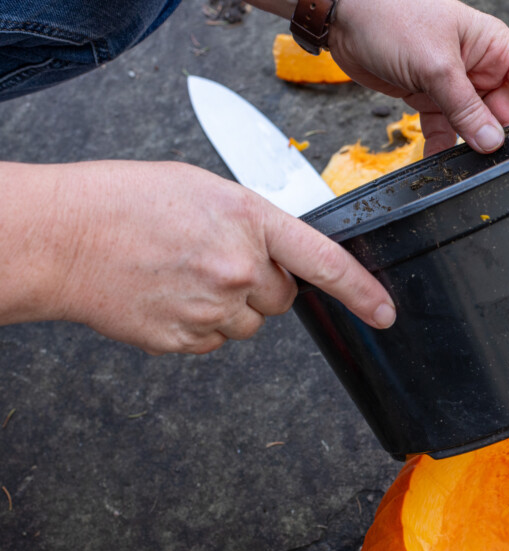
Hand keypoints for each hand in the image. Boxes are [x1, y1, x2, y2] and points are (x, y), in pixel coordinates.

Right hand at [0, 160, 394, 354]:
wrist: (60, 237)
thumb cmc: (123, 202)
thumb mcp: (204, 190)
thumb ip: (252, 223)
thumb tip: (280, 253)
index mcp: (249, 219)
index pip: (326, 262)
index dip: (363, 292)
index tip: (385, 312)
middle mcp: (238, 267)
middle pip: (284, 297)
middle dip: (261, 284)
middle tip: (215, 260)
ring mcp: (213, 307)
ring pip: (250, 323)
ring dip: (230, 306)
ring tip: (183, 275)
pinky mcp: (186, 339)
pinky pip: (215, 340)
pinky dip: (199, 324)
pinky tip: (168, 295)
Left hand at [326, 0, 508, 153]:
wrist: (343, 17)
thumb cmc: (391, 16)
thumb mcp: (436, 65)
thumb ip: (466, 109)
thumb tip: (493, 143)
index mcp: (494, 47)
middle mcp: (480, 67)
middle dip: (505, 138)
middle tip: (501, 163)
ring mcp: (455, 85)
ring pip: (477, 125)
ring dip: (474, 147)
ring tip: (471, 167)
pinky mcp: (430, 98)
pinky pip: (447, 130)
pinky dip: (444, 147)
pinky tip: (440, 162)